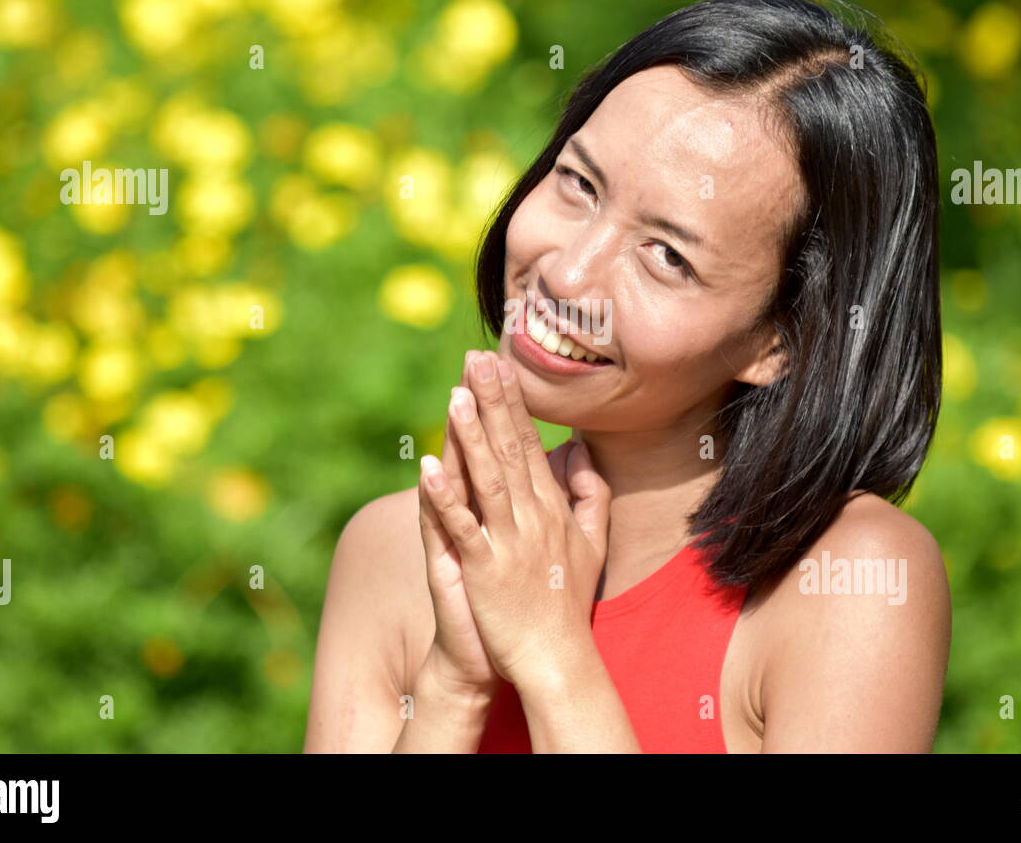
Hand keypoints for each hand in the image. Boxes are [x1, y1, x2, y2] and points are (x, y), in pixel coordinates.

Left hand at [418, 350, 611, 687]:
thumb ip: (589, 494)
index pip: (529, 445)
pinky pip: (463, 527)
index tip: (499, 366)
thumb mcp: (591, 543)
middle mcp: (532, 518)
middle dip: (492, 402)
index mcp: (550, 509)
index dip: (512, 404)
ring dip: (470, 436)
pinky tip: (428, 468)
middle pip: (508, 450)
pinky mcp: (484, 570)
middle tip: (476, 359)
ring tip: (455, 395)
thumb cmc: (567, 603)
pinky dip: (445, 497)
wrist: (557, 660)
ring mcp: (508, 542)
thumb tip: (580, 450)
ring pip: (487, 479)